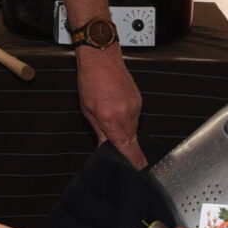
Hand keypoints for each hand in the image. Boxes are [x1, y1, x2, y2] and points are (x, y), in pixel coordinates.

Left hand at [77, 47, 146, 167]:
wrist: (101, 59)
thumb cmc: (91, 81)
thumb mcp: (88, 110)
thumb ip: (99, 131)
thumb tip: (105, 146)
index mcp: (111, 119)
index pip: (126, 146)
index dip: (134, 160)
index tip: (139, 168)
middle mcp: (126, 114)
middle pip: (131, 139)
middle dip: (124, 143)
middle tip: (114, 138)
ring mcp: (135, 107)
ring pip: (133, 127)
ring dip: (124, 128)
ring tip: (111, 115)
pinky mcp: (139, 100)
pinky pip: (135, 116)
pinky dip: (127, 117)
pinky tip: (116, 107)